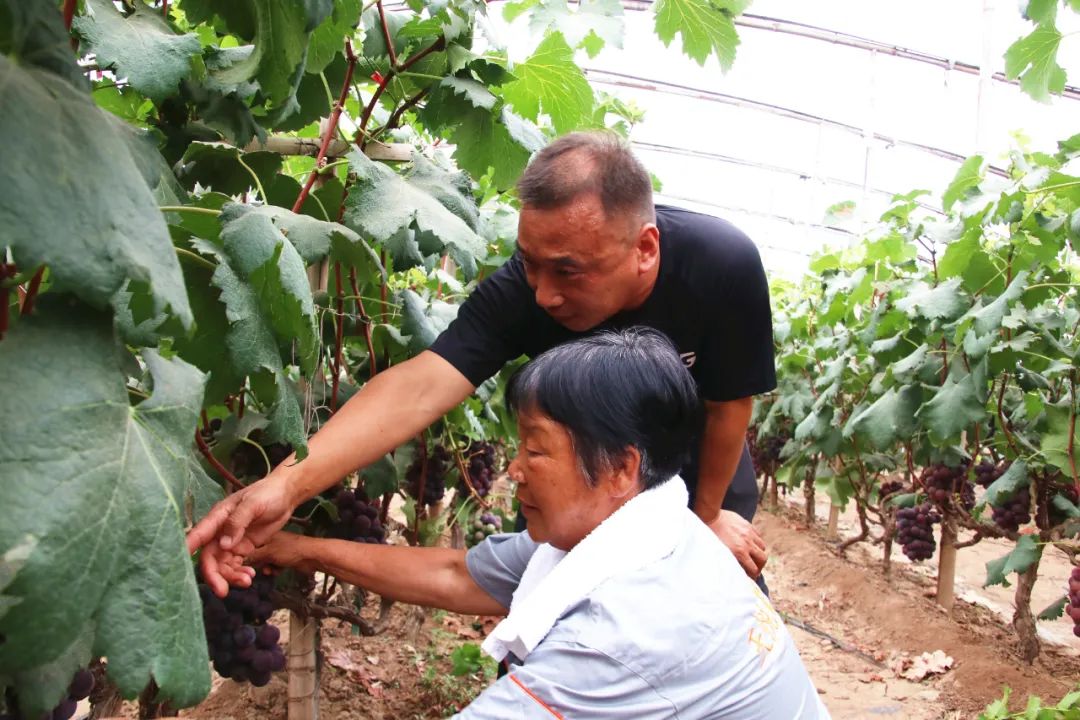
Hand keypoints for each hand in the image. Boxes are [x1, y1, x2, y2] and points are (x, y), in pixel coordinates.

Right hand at [186, 476, 294, 595]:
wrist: (285, 496)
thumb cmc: (267, 494)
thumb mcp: (253, 504)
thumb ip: (238, 522)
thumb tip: (224, 545)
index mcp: (217, 518)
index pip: (198, 536)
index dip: (187, 552)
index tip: (180, 570)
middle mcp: (220, 532)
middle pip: (209, 558)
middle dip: (214, 576)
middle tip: (223, 591)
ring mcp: (231, 541)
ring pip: (222, 565)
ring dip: (231, 577)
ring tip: (248, 580)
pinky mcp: (243, 548)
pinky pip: (236, 565)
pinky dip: (240, 573)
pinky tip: (251, 575)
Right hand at [247, 531, 319, 574]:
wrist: (312, 556)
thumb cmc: (290, 550)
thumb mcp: (268, 552)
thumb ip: (252, 556)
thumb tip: (237, 561)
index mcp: (265, 534)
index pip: (248, 545)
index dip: (243, 555)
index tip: (240, 565)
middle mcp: (269, 540)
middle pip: (255, 554)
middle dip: (256, 563)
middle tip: (257, 569)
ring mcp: (277, 549)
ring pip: (264, 561)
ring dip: (266, 567)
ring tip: (270, 571)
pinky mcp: (284, 558)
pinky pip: (274, 565)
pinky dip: (275, 569)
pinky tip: (277, 571)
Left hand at [705, 510, 766, 577]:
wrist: (710, 516)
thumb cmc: (710, 536)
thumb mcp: (719, 552)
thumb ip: (730, 561)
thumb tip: (735, 570)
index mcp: (739, 552)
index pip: (754, 569)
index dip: (753, 575)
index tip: (751, 577)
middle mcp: (747, 543)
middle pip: (763, 558)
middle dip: (760, 565)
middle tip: (755, 567)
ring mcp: (749, 533)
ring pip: (762, 547)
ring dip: (759, 552)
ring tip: (752, 555)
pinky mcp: (748, 525)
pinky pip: (758, 535)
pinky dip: (756, 541)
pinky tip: (749, 542)